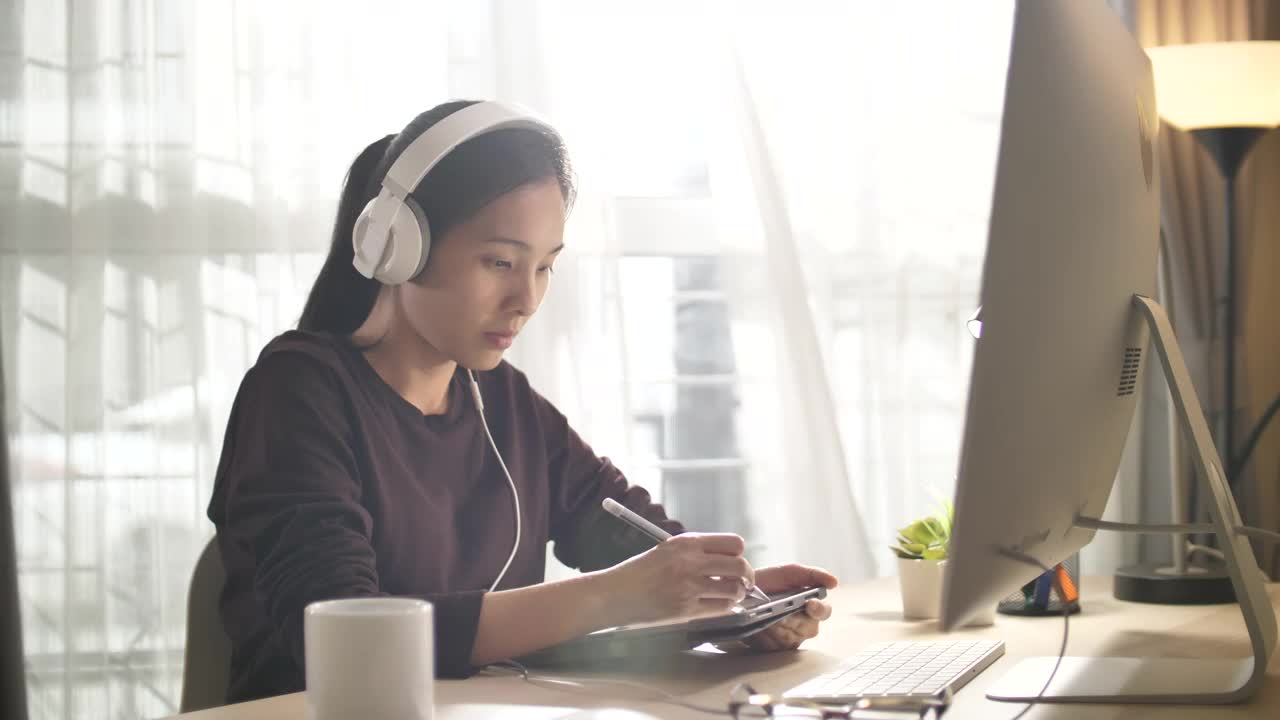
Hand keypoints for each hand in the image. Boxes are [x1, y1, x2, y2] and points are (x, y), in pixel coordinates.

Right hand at [595, 533, 755, 625]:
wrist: (615, 594)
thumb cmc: (640, 572)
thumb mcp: (667, 550)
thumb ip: (696, 553)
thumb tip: (730, 561)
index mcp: (686, 542)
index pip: (733, 543)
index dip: (739, 554)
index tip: (735, 561)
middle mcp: (690, 562)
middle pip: (740, 566)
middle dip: (747, 576)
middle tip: (744, 582)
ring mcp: (689, 587)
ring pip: (735, 589)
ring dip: (737, 594)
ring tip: (729, 594)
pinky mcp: (686, 609)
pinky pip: (721, 608)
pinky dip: (725, 607)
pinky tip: (717, 604)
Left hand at [741, 564, 837, 651]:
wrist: (740, 591)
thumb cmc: (769, 581)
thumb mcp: (789, 572)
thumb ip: (812, 575)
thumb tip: (834, 582)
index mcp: (812, 607)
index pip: (823, 612)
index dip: (819, 609)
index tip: (809, 604)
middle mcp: (804, 626)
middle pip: (806, 628)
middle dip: (792, 618)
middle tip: (780, 610)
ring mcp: (789, 639)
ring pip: (789, 637)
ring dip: (777, 626)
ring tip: (765, 614)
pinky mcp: (773, 648)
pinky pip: (773, 646)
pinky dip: (764, 634)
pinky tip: (757, 624)